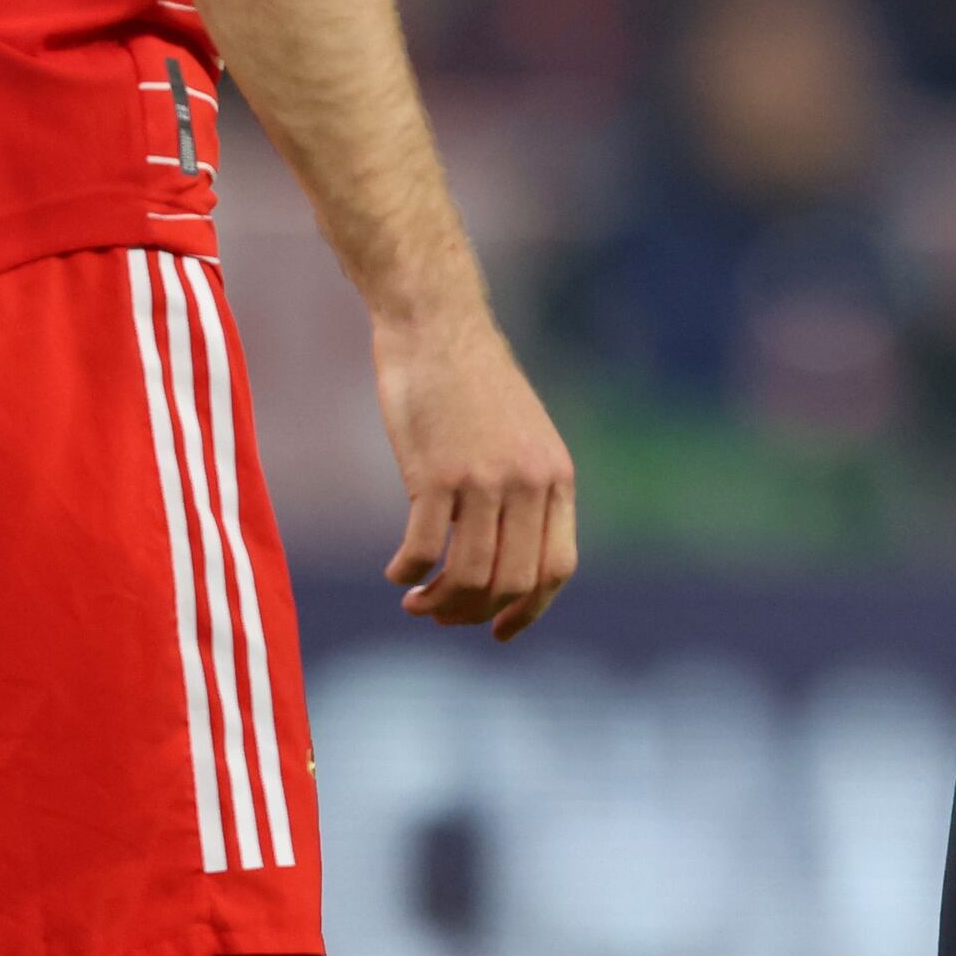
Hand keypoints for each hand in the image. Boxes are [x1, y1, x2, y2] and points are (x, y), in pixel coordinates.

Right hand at [372, 304, 579, 638]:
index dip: (530, 611)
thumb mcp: (520, 437)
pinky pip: (424, 550)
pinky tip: (397, 572)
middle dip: (474, 614)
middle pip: (513, 582)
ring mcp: (485, 478)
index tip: (498, 630)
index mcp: (557, 476)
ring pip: (469, 576)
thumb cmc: (468, 384)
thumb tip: (505, 559)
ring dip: (438, 604)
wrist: (436, 325)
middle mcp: (529, 482)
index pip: (558, 568)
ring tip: (415, 602)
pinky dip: (408, 574)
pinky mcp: (437, 473)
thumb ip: (524, 491)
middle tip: (440, 615)